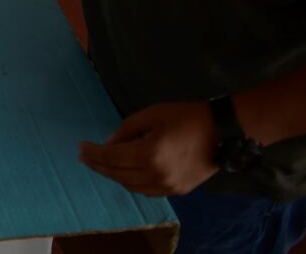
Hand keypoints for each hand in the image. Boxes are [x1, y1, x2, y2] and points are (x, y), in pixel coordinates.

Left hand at [78, 102, 220, 196]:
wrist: (224, 132)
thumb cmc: (186, 116)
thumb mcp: (152, 115)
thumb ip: (127, 130)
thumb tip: (109, 144)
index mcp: (150, 154)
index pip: (112, 158)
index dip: (94, 154)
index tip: (81, 147)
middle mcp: (157, 175)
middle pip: (118, 175)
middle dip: (99, 166)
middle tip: (85, 157)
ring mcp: (168, 187)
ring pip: (131, 186)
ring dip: (114, 176)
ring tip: (101, 165)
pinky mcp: (178, 191)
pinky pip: (147, 191)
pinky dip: (132, 183)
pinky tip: (124, 173)